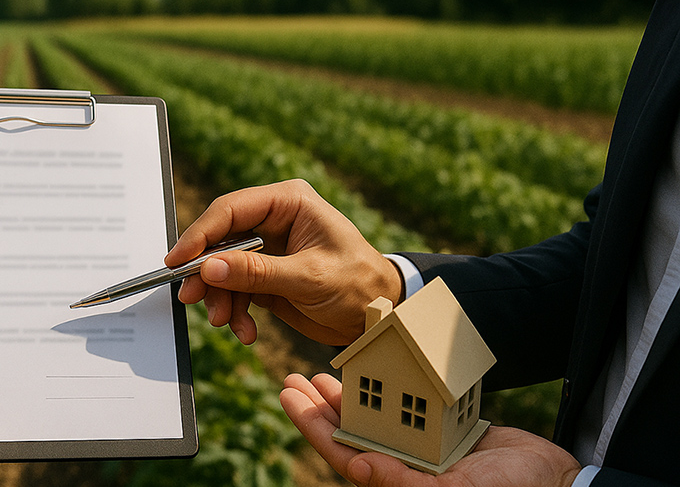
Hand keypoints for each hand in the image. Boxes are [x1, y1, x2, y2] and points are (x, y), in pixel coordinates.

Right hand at [166, 179, 401, 344]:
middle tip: (192, 297)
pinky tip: (244, 330)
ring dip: (219, 298)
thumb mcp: (308, 278)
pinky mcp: (264, 275)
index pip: (230, 210)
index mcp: (288, 202)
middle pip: (219, 239)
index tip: (178, 261)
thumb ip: (257, 272)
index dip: (200, 234)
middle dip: (206, 272)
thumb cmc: (359, 285)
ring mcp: (266, 249)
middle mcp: (273, 220)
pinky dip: (233, 311)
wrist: (377, 317)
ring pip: (221, 268)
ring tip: (225, 322)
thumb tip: (209, 268)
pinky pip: (233, 289)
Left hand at [280, 373, 581, 486]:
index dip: (311, 426)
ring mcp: (420, 447)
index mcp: (397, 481)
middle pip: (348, 432)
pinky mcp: (439, 430)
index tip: (288, 396)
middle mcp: (402, 464)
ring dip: (343, 396)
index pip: (341, 452)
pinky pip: (402, 406)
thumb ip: (402, 483)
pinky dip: (383, 388)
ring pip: (370, 417)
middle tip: (290, 379)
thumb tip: (353, 466)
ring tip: (316, 375)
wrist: (560, 480)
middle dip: (317, 407)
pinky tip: (367, 372)